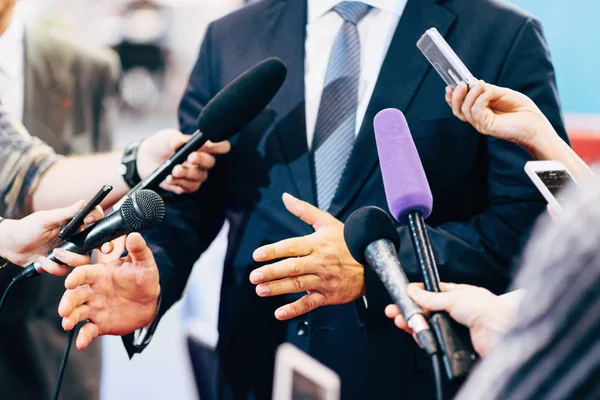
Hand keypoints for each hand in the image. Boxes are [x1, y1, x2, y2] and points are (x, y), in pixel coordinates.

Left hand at [0, 200, 103, 268]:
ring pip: (82, 260)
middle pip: (95, 244)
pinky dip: (52, 267)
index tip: (89, 220)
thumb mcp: (45, 219)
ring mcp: (68, 252)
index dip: (98, 219)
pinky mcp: (60, 264)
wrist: (10, 246)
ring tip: (53, 254)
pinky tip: (42, 260)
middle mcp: (74, 238)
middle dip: (100, 248)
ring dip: (69, 259)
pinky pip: (65, 270)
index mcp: (73, 224)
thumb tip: (83, 202)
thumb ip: (66, 213)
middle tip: (101, 249)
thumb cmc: (26, 228)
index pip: (94, 218)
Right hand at [58, 233, 159, 349]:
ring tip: (67, 323)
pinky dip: (83, 337)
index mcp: (100, 274)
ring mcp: (95, 308)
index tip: (70, 282)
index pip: (83, 273)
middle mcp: (93, 291)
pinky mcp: (99, 324)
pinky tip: (81, 343)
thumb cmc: (144, 278)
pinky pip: (88, 331)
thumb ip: (138, 250)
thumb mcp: (144, 263)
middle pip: (74, 295)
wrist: (150, 301)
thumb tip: (134, 235)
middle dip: (67, 301)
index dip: (75, 277)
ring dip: (70, 317)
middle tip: (64, 309)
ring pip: (76, 312)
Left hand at [137, 129, 230, 193]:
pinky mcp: (185, 185)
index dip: (219, 146)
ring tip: (173, 170)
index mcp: (201, 146)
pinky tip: (169, 179)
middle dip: (200, 160)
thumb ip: (174, 138)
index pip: (220, 146)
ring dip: (187, 174)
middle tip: (190, 157)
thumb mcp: (166, 137)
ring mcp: (195, 174)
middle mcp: (201, 161)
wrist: (146, 158)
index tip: (208, 145)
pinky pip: (188, 188)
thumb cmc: (161, 145)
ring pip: (199, 177)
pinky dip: (179, 183)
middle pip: (210, 162)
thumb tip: (179, 142)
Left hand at [250, 193, 364, 320]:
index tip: (257, 255)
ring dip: (278, 288)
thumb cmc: (347, 241)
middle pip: (293, 267)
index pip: (292, 247)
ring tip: (261, 290)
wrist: (373, 263)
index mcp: (317, 244)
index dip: (274, 251)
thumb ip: (304, 211)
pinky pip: (310, 303)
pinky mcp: (328, 296)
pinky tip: (279, 313)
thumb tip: (286, 197)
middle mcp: (320, 262)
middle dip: (272, 272)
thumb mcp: (327, 222)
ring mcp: (324, 280)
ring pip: (298, 285)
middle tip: (254, 276)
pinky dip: (294, 309)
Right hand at [385, 283, 515, 355]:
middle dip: (408, 311)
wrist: (501, 334)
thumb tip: (413, 291)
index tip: (402, 296)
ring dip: (413, 324)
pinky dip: (423, 338)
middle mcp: (455, 311)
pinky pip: (433, 341)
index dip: (415, 295)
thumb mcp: (454, 297)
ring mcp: (454, 328)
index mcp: (458, 295)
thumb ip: (431, 297)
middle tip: (394, 311)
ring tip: (402, 322)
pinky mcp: (453, 344)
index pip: (430, 293)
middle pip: (425, 311)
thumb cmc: (489, 310)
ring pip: (427, 327)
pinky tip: (416, 334)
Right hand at [446, 81, 555, 151]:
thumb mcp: (502, 93)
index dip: (453, 97)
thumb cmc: (522, 110)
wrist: (536, 124)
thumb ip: (487, 90)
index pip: (460, 106)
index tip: (450, 86)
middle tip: (461, 84)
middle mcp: (478, 119)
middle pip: (458, 110)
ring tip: (482, 85)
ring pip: (465, 110)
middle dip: (456, 96)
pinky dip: (480, 98)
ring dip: (472, 94)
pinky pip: (476, 111)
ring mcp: (481, 124)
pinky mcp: (487, 126)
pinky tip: (490, 92)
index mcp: (480, 111)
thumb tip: (474, 84)